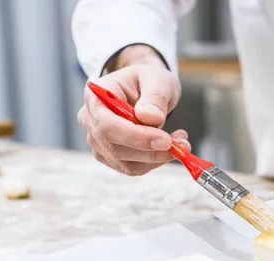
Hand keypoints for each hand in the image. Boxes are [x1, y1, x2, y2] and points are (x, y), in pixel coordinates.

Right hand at [77, 45, 190, 175]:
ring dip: (158, 158)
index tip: (166, 141)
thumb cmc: (148, 80)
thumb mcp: (157, 79)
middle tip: (182, 145)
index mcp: (95, 97)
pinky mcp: (110, 156)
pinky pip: (133, 168)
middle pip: (116, 148)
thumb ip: (154, 97)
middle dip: (152, 152)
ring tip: (180, 142)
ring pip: (126, 163)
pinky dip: (155, 162)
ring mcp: (98, 141)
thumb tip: (150, 118)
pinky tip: (169, 147)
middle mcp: (91, 120)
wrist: (144, 88)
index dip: (137, 137)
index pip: (108, 125)